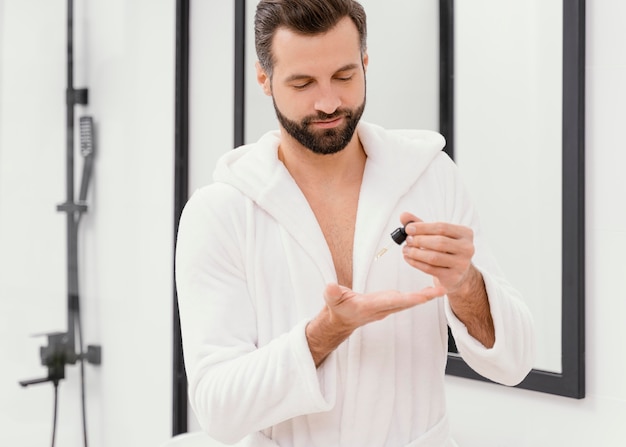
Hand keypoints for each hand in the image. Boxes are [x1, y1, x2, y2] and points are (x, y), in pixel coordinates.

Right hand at [322, 282, 445, 331]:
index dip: (409, 299)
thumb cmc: (338, 309)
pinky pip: (407, 299)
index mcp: (370, 306)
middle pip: (407, 302)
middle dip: (425, 297)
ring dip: (425, 296)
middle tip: (442, 290)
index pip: (393, 301)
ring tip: (441, 287)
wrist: (341, 320)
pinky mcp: (389, 303)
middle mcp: (383, 308)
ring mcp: (387, 306)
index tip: (424, 296)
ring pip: (410, 301)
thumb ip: (332, 294)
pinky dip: (419, 294)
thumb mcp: (331, 300)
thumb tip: (330, 286)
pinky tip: (429, 290)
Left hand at [400, 212, 474, 295]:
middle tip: (407, 240)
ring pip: (434, 257)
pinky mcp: (453, 277)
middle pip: (439, 242)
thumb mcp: (435, 234)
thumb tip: (403, 215)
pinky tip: (408, 258)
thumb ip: (420, 224)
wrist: (457, 273)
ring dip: (415, 253)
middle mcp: (467, 248)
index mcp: (465, 233)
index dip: (423, 227)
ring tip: (405, 250)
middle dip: (419, 240)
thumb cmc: (445, 249)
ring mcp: (462, 264)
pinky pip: (430, 269)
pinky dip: (416, 263)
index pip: (442, 227)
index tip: (408, 229)